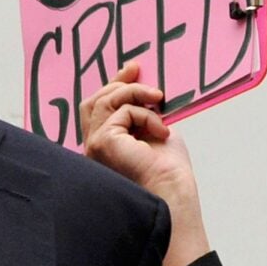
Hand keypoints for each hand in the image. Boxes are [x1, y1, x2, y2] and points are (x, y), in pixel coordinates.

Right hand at [81, 63, 210, 265]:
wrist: (173, 195)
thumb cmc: (169, 174)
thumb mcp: (155, 132)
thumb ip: (142, 113)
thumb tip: (144, 88)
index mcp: (105, 145)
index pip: (99, 108)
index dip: (113, 85)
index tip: (132, 70)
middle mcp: (93, 145)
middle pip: (94, 101)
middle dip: (117, 82)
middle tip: (137, 69)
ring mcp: (94, 144)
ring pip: (104, 100)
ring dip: (134, 93)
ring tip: (158, 99)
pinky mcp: (102, 142)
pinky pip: (121, 111)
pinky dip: (145, 114)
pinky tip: (161, 130)